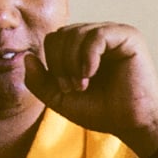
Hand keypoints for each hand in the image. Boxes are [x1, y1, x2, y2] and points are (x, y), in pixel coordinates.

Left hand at [23, 22, 157, 151]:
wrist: (131, 123)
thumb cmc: (101, 111)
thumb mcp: (60, 99)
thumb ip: (39, 82)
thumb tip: (26, 57)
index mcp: (82, 48)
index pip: (53, 40)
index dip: (51, 63)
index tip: (65, 88)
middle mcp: (97, 36)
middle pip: (60, 34)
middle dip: (59, 64)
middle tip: (74, 88)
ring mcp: (113, 34)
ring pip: (75, 33)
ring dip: (72, 63)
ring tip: (83, 84)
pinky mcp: (128, 37)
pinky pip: (96, 35)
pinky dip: (87, 56)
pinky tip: (91, 73)